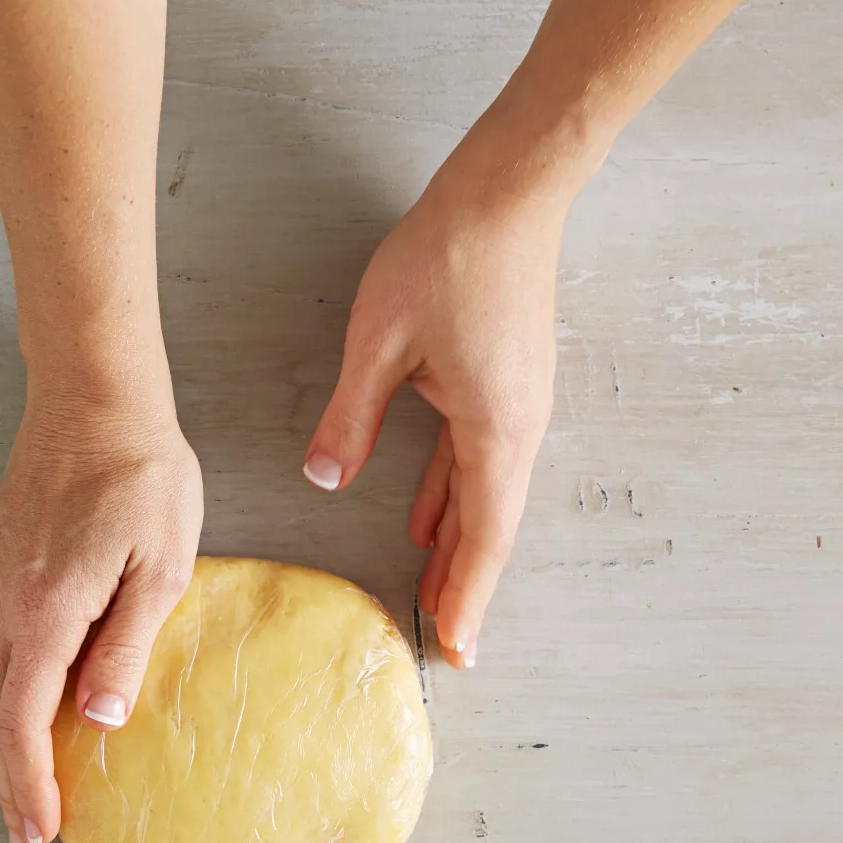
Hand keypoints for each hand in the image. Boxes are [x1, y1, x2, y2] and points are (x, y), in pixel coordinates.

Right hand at [0, 370, 203, 842]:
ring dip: (0, 744)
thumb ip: (125, 646)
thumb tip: (96, 722)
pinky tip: (20, 713)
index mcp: (46, 610)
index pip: (21, 721)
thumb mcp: (160, 564)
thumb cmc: (142, 474)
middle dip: (9, 781)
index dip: (28, 783)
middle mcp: (2, 603)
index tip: (40, 832)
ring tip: (22, 791)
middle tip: (27, 836)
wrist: (93, 395)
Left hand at [302, 176, 565, 669]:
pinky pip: (476, 459)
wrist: (508, 191)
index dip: (470, 596)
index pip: (483, 536)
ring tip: (432, 593)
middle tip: (447, 642)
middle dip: (465, 585)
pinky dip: (451, 496)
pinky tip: (424, 520)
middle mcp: (517, 428)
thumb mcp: (380, 343)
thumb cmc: (448, 258)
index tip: (460, 650)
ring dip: (458, 545)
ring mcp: (515, 406)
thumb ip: (350, 419)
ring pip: (484, 495)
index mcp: (495, 428)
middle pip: (490, 527)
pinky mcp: (503, 384)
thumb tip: (325, 479)